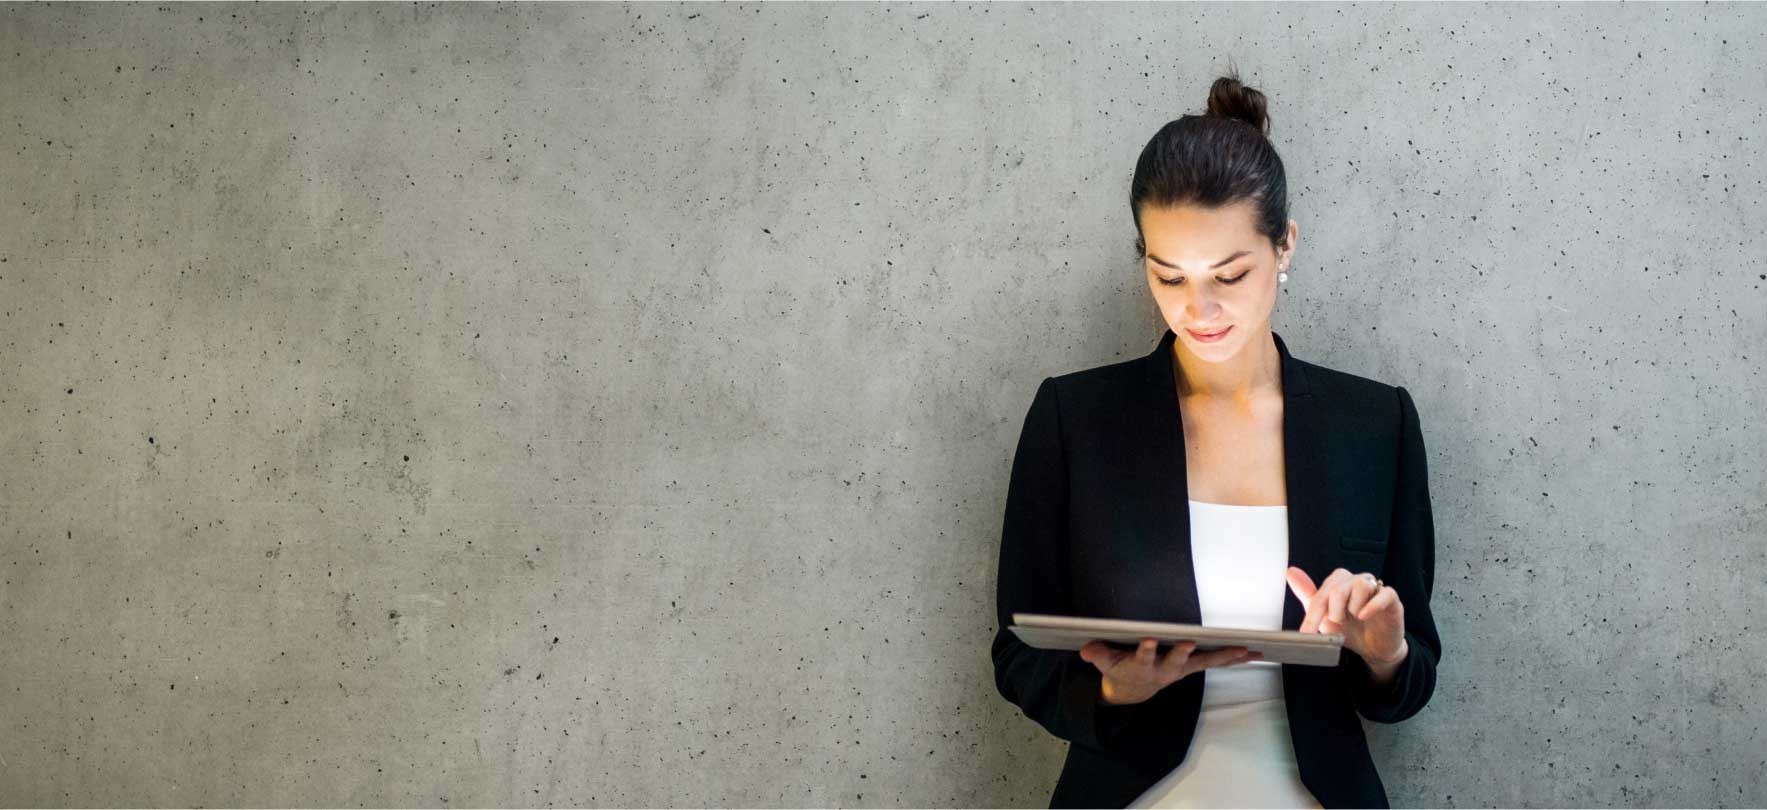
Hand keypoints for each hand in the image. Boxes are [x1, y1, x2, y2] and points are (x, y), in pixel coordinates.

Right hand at [1079, 637, 1261, 705]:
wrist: (1132, 690)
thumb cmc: (1119, 669)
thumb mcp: (1104, 663)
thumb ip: (1097, 654)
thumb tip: (1085, 649)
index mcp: (1141, 665)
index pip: (1141, 656)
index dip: (1144, 650)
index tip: (1147, 640)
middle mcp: (1164, 669)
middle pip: (1175, 662)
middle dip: (1182, 653)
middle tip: (1189, 643)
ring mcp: (1181, 669)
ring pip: (1205, 662)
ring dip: (1224, 657)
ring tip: (1245, 650)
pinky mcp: (1192, 666)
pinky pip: (1217, 662)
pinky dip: (1235, 658)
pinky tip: (1254, 652)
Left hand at [1286, 566, 1406, 665]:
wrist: (1373, 647)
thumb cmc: (1350, 628)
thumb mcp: (1324, 617)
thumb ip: (1308, 596)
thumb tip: (1291, 572)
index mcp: (1339, 583)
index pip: (1323, 592)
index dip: (1313, 614)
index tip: (1306, 632)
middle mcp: (1357, 581)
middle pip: (1339, 587)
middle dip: (1333, 609)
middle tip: (1337, 623)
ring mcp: (1376, 589)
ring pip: (1361, 585)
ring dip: (1353, 606)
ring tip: (1355, 618)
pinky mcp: (1392, 599)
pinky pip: (1385, 594)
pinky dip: (1373, 605)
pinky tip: (1364, 615)